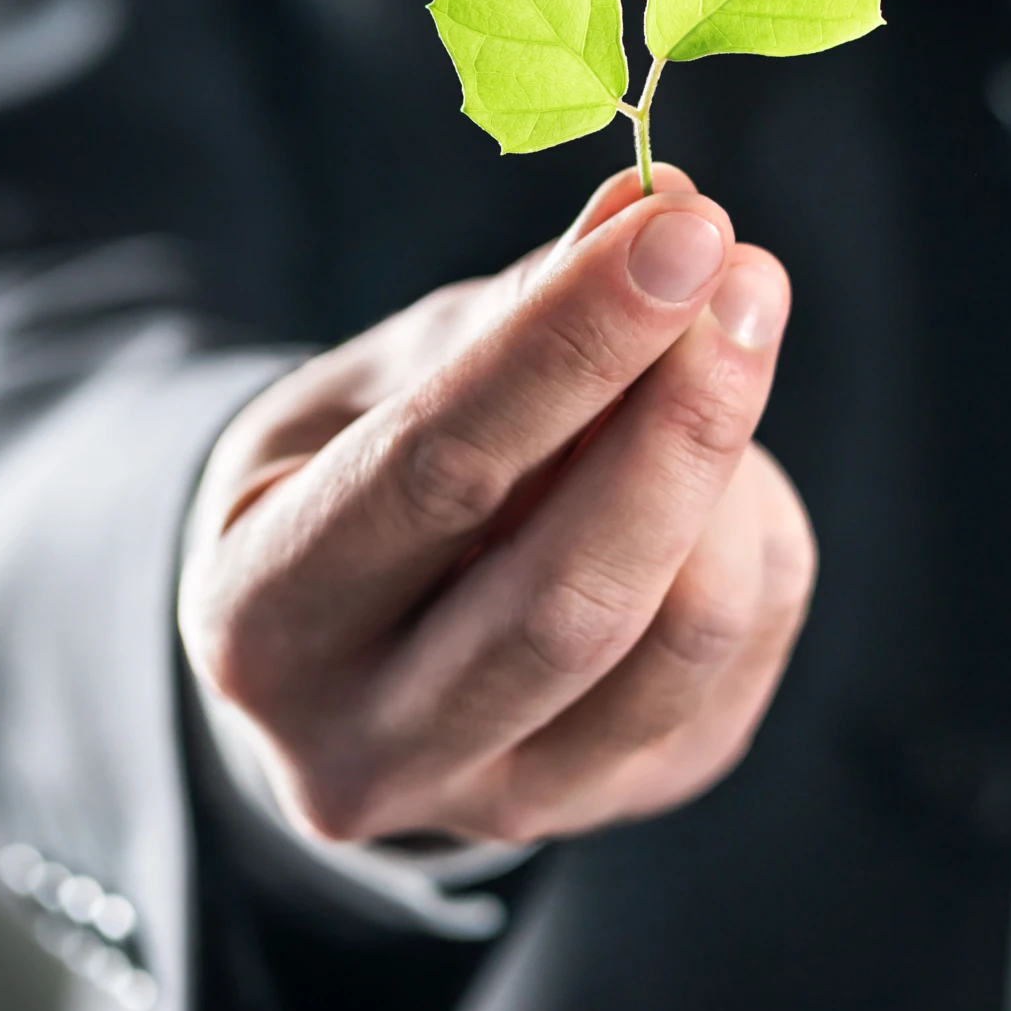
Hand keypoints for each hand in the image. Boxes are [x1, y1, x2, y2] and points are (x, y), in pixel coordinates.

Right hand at [178, 166, 814, 845]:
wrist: (339, 667)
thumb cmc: (349, 482)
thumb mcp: (376, 383)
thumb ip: (512, 309)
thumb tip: (661, 208)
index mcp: (260, 621)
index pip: (439, 473)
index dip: (573, 345)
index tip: (681, 231)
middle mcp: (368, 748)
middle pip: (572, 594)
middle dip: (681, 419)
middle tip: (746, 275)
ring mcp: (505, 801)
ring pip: (684, 635)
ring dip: (731, 468)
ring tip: (722, 348)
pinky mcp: (624, 802)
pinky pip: (739, 652)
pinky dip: (750, 529)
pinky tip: (712, 464)